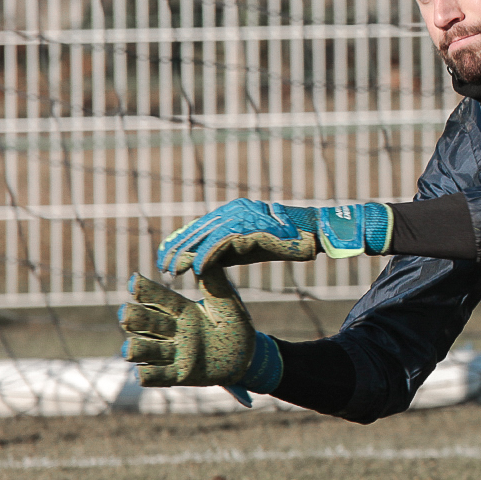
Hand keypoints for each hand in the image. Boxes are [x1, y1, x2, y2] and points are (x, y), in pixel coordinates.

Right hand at [118, 267, 279, 406]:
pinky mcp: (178, 375)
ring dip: (135, 348)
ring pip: (142, 349)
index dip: (143, 289)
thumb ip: (210, 273)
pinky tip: (143, 371)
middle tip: (128, 314)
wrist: (250, 356)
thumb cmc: (234, 322)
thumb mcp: (225, 296)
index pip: (156, 297)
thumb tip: (187, 255)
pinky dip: (146, 374)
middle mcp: (171, 330)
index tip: (135, 282)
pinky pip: (153, 377)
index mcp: (180, 309)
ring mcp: (173, 353)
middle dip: (132, 317)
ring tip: (131, 348)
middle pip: (142, 321)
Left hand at [156, 198, 391, 274]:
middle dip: (178, 247)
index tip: (164, 257)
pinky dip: (207, 256)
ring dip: (187, 254)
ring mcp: (244, 215)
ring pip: (205, 236)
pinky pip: (223, 243)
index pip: (200, 226)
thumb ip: (228, 249)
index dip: (181, 241)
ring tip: (174, 270)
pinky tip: (196, 269)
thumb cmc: (288, 241)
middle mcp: (235, 209)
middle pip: (198, 228)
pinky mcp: (252, 226)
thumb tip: (204, 262)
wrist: (318, 234)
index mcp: (234, 211)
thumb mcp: (251, 246)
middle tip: (162, 265)